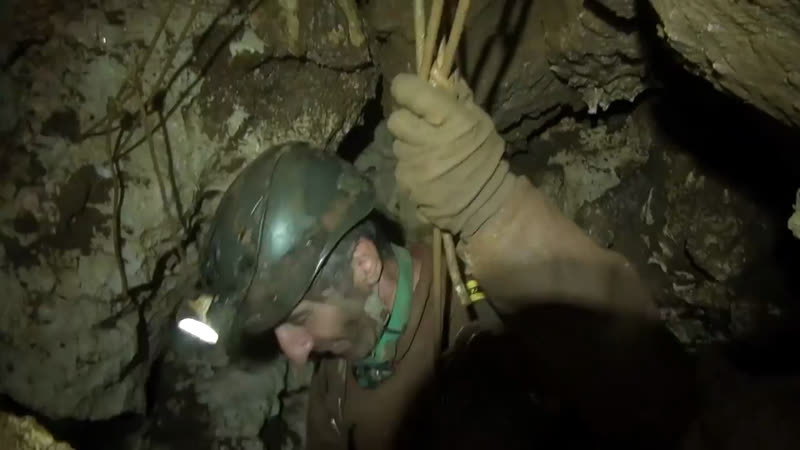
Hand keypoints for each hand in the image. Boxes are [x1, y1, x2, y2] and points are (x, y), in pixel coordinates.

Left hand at [386, 73, 511, 235]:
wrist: (484, 203)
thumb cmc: (484, 157)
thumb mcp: (479, 121)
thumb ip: (456, 98)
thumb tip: (438, 73)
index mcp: (449, 118)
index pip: (408, 90)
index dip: (406, 88)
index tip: (410, 92)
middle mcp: (428, 139)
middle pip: (395, 119)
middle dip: (406, 121)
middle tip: (421, 129)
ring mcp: (414, 163)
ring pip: (397, 144)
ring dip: (409, 146)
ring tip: (428, 154)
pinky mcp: (406, 182)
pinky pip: (400, 166)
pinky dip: (410, 167)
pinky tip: (426, 173)